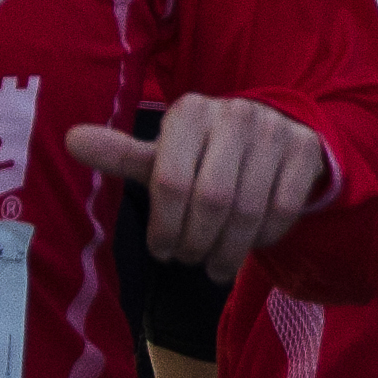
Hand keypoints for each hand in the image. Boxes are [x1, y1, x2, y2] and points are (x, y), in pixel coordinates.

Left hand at [66, 93, 328, 283]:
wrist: (276, 136)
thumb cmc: (206, 155)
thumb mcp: (164, 156)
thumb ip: (122, 154)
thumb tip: (71, 140)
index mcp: (191, 112)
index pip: (170, 182)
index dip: (164, 227)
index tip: (161, 250)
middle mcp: (235, 113)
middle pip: (212, 200)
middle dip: (197, 242)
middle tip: (189, 260)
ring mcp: (274, 131)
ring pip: (249, 210)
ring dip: (229, 250)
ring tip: (215, 266)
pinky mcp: (306, 151)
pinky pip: (282, 211)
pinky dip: (263, 239)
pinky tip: (250, 244)